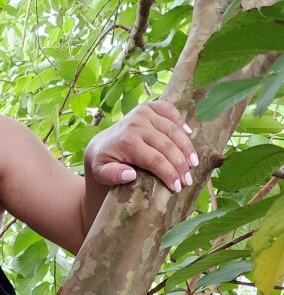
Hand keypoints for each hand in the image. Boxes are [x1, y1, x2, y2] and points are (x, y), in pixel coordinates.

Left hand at [84, 100, 198, 193]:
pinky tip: (189, 135)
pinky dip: (181, 122)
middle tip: (188, 180)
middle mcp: (137, 124)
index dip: (169, 174)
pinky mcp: (149, 107)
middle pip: (167, 146)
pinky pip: (170, 110)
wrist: (100, 145)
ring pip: (173, 130)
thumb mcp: (101, 173)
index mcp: (127, 141)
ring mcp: (144, 113)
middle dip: (181, 165)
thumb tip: (131, 175)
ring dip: (186, 147)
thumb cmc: (104, 163)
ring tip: (194, 164)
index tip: (178, 187)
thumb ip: (112, 175)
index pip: (156, 160)